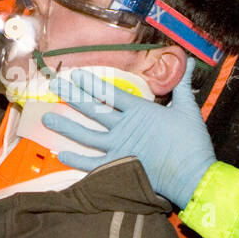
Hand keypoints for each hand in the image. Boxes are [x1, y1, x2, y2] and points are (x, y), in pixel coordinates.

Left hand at [43, 61, 215, 208]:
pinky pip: (92, 163)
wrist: (192, 174)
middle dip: (73, 96)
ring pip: (86, 134)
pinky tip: (60, 154)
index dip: (91, 83)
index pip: (109, 93)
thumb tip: (190, 63)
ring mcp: (118, 147)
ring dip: (66, 127)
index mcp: (140, 110)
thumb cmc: (191, 142)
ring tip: (46, 119)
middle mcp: (124, 126)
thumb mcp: (188, 110)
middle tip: (55, 86)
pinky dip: (76, 160)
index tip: (76, 75)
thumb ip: (182, 87)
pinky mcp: (118, 167)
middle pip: (93, 109)